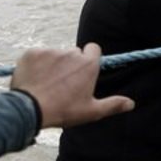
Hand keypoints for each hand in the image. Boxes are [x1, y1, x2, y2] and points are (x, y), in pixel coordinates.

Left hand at [9, 45, 133, 129]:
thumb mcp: (91, 111)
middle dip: (69, 63)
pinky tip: (33, 78)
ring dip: (52, 64)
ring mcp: (51, 51)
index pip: (93, 49)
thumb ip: (113, 105)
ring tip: (45, 83)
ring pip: (54, 54)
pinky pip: (36, 55)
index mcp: (88, 65)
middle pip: (73, 52)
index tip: (83, 70)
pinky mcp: (32, 53)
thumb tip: (131, 103)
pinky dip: (35, 64)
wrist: (28, 109)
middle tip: (62, 82)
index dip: (88, 58)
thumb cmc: (63, 111)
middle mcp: (71, 54)